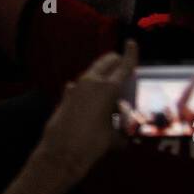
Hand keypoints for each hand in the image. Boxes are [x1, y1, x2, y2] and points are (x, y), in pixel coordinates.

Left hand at [32, 40, 136, 183]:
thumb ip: (123, 129)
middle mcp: (90, 83)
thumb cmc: (93, 143)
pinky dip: (90, 86)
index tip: (132, 42)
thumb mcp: (116, 137)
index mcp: (107, 88)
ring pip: (92, 72)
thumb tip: (127, 134)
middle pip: (105, 63)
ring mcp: (76, 87)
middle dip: (114, 60)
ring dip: (101, 73)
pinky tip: (93, 95)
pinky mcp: (66, 95)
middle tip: (122, 61)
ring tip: (111, 80)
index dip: (130, 54)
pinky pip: (81, 85)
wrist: (62, 151)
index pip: (123, 66)